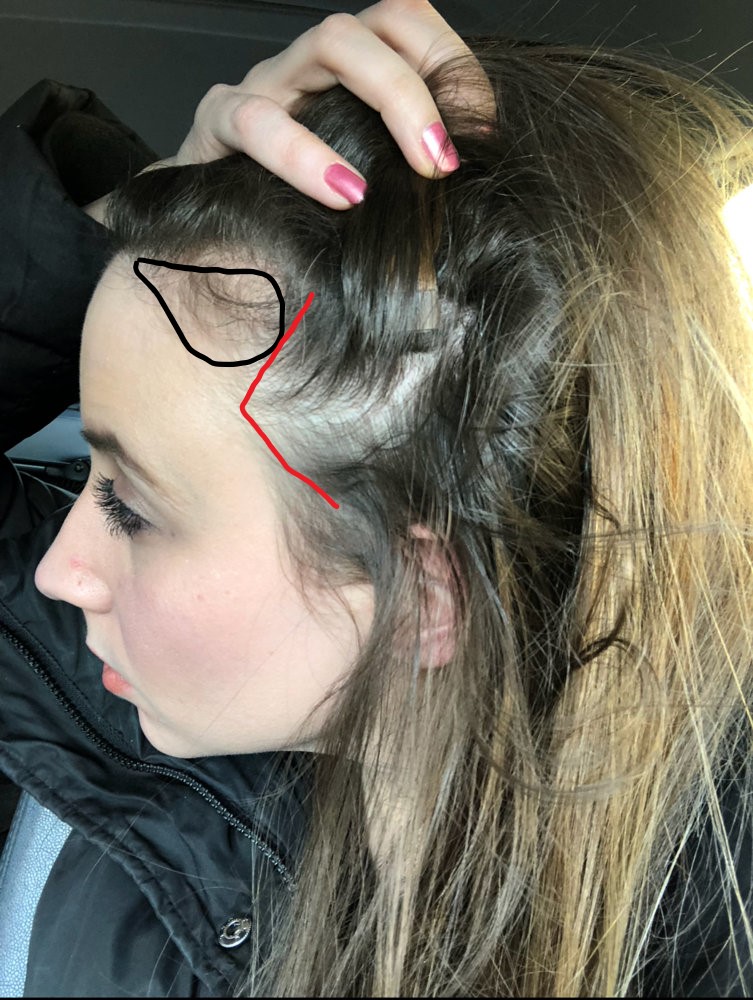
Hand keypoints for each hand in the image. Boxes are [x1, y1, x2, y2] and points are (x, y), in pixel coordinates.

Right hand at [84, 0, 493, 220]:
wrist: (202, 259)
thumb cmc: (291, 231)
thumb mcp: (366, 209)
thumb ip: (409, 194)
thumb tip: (474, 208)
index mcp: (349, 85)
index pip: (409, 28)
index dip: (453, 65)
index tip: (482, 133)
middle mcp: (310, 73)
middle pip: (379, 23)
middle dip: (426, 83)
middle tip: (447, 161)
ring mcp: (264, 89)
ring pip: (329, 40)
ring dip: (391, 96)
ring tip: (420, 170)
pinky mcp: (215, 128)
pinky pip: (255, 117)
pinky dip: (304, 153)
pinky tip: (342, 193)